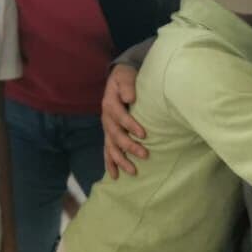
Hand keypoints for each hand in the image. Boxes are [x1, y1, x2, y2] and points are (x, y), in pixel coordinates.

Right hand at [102, 63, 147, 179]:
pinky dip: (110, 164)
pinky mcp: (109, 135)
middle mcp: (106, 118)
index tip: (144, 134)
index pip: (120, 116)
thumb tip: (130, 98)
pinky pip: (107, 151)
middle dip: (129, 146)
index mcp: (110, 104)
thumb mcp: (125, 76)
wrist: (118, 79)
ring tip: (132, 171)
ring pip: (111, 147)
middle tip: (145, 154)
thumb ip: (127, 86)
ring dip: (120, 160)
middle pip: (116, 135)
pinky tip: (115, 176)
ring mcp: (107, 128)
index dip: (131, 125)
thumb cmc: (125, 78)